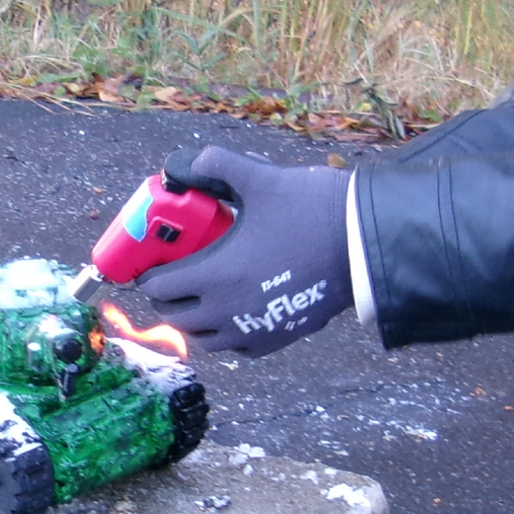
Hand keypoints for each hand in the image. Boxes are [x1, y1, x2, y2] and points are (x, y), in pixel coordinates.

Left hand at [134, 146, 353, 357]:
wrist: (364, 242)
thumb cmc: (313, 210)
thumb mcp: (260, 178)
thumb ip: (215, 165)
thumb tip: (181, 165)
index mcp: (216, 273)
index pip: (159, 288)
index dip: (149, 275)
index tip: (153, 263)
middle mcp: (229, 310)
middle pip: (176, 318)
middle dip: (168, 298)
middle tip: (175, 277)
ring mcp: (254, 329)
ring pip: (205, 339)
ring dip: (196, 321)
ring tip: (203, 298)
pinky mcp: (279, 338)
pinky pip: (239, 349)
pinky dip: (229, 336)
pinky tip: (237, 313)